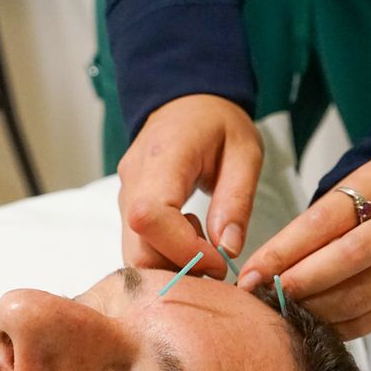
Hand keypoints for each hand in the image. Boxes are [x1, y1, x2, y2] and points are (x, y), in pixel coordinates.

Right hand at [117, 94, 262, 277]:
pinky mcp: (127, 207)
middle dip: (179, 268)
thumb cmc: (217, 123)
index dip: (183, 249)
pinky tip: (190, 238)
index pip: (150, 216)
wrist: (186, 102)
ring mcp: (125, 195)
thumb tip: (228, 249)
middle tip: (216, 262)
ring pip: (135, 253)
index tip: (218, 260)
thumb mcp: (245, 152)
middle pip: (137, 247)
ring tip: (205, 244)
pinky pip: (139, 245)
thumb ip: (237, 200)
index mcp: (163, 158)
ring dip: (173, 264)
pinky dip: (166, 255)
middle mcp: (133, 179)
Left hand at [238, 157, 370, 339]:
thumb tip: (260, 274)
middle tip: (268, 298)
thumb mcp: (343, 194)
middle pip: (349, 258)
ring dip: (318, 310)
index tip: (252, 274)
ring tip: (288, 314)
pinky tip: (317, 325)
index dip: (284, 251)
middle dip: (301, 283)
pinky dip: (341, 326)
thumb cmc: (370, 198)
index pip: (325, 220)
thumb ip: (308, 229)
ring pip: (364, 294)